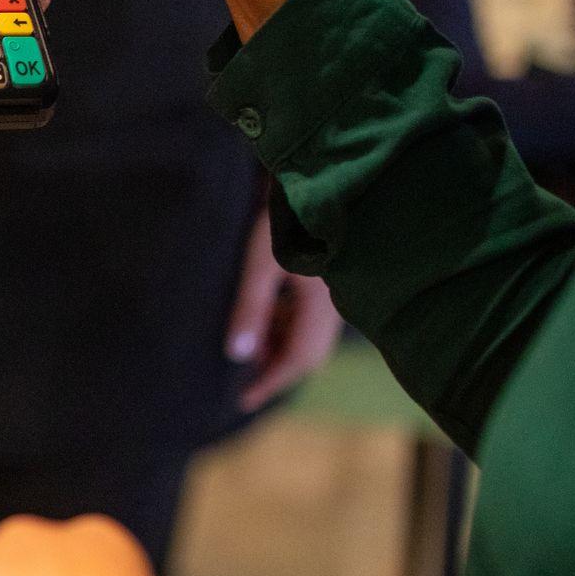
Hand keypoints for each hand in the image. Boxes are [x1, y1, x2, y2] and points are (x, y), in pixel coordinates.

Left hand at [229, 208, 342, 409]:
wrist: (320, 174)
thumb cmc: (289, 214)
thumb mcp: (262, 262)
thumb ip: (251, 308)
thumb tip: (237, 355)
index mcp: (325, 305)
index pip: (299, 359)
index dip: (272, 382)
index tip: (245, 401)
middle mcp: (337, 303)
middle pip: (308, 352)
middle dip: (277, 367)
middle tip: (245, 380)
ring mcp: (337, 291)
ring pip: (309, 333)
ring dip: (280, 344)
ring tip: (248, 346)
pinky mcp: (331, 278)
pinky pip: (311, 315)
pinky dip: (288, 324)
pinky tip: (267, 317)